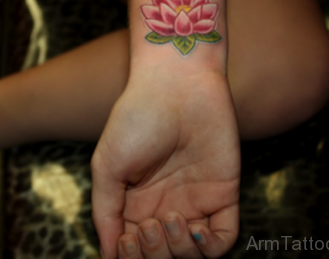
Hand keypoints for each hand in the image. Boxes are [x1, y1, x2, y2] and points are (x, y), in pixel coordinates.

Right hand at [91, 71, 240, 257]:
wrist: (176, 86)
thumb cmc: (136, 119)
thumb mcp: (106, 166)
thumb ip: (105, 212)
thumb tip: (107, 257)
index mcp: (134, 203)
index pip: (133, 249)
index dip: (129, 256)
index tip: (126, 239)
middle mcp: (164, 206)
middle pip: (162, 256)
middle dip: (152, 254)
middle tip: (147, 227)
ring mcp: (195, 202)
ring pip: (190, 255)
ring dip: (178, 250)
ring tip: (168, 220)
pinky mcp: (223, 194)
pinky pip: (224, 239)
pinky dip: (210, 247)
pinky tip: (194, 228)